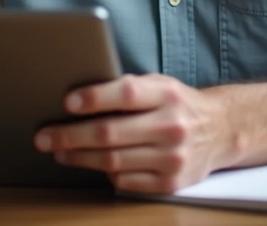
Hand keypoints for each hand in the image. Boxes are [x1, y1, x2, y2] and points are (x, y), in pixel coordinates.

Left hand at [33, 73, 236, 193]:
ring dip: (80, 157)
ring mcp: (173, 158)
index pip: (126, 94)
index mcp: (168, 94)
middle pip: (111, 133)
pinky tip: (92, 164)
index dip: (94, 98)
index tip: (67, 102)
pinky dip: (105, 173)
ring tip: (60, 151)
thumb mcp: (160, 85)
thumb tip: (79, 98)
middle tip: (45, 136)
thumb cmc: (179, 104)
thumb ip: (128, 89)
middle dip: (70, 135)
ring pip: (113, 161)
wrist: (221, 130)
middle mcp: (172, 126)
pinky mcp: (171, 183)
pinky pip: (126, 181)